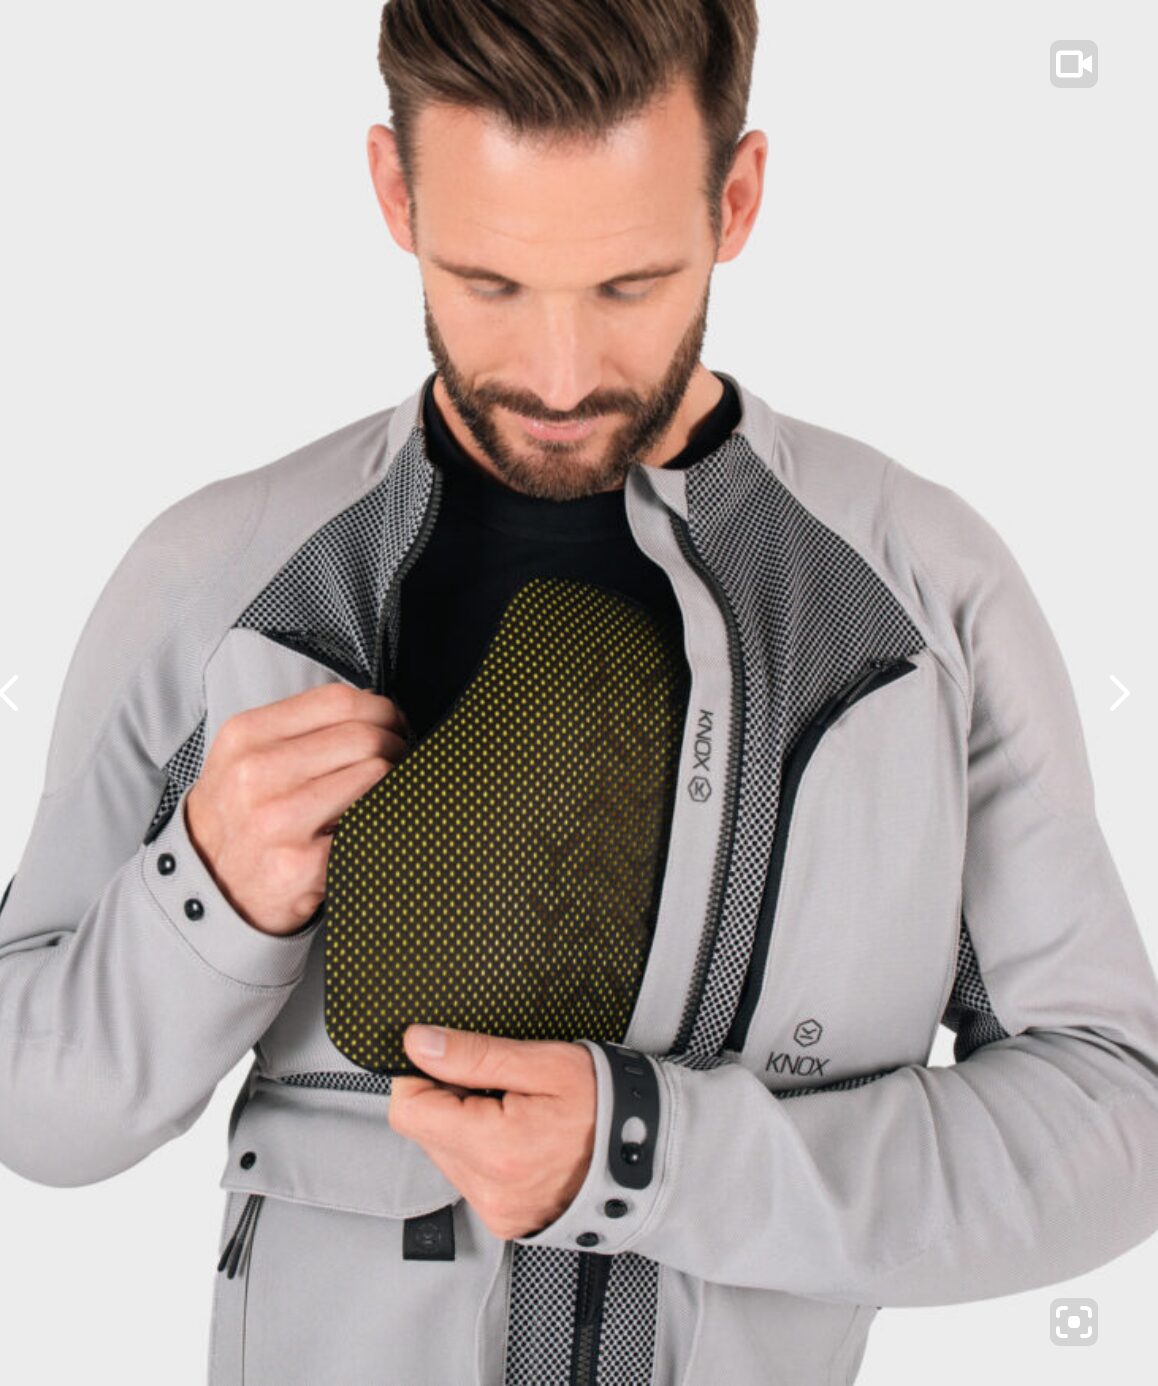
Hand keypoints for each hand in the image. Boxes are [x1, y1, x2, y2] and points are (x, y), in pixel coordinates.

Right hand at [185, 683, 410, 934]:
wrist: (212, 885)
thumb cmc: (242, 814)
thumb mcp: (248, 754)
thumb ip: (305, 726)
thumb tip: (377, 708)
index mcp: (246, 736)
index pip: (338, 701)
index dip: (381, 709)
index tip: (392, 724)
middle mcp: (256, 774)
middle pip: (363, 736)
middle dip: (395, 745)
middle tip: (398, 760)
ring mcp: (277, 820)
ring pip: (375, 775)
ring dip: (393, 782)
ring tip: (385, 791)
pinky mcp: (302, 863)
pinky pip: (372, 824)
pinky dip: (383, 821)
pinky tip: (371, 826)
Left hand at [389, 1025, 596, 1240]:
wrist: (650, 1151)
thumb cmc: (606, 1104)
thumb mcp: (543, 1063)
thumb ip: (473, 1055)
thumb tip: (418, 1044)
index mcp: (494, 1148)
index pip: (409, 1110)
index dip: (422, 1076)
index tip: (452, 1062)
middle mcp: (489, 1189)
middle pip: (425, 1132)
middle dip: (450, 1100)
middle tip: (500, 1086)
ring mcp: (497, 1210)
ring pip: (444, 1153)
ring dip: (465, 1126)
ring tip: (515, 1112)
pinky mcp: (504, 1219)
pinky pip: (469, 1176)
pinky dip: (483, 1151)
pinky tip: (520, 1136)